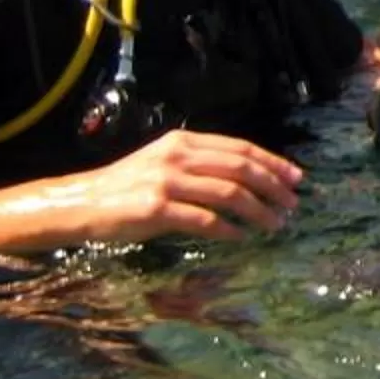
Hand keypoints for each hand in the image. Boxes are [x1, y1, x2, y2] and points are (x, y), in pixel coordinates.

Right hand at [22, 128, 305, 243]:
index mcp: (183, 142)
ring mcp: (166, 182)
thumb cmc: (128, 186)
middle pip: (240, 168)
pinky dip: (229, 229)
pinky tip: (242, 236)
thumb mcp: (165, 163)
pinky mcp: (156, 209)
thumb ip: (201, 165)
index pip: (240, 148)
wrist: (83, 202)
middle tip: (292, 205)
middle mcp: (177, 157)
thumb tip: (249, 180)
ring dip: (258, 211)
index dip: (272, 163)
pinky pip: (204, 220)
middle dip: (273, 187)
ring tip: (275, 225)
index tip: (296, 178)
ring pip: (229, 194)